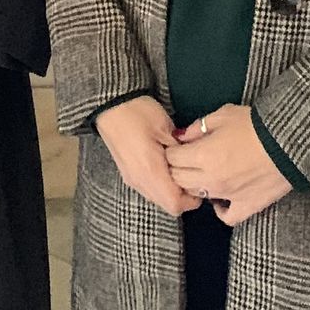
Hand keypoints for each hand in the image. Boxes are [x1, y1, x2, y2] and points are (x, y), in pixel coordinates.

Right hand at [94, 94, 195, 218]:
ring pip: (158, 198)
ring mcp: (131, 179)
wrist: (109, 104)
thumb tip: (193, 164)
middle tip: (192, 173)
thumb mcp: (165, 127)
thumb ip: (181, 151)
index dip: (192, 199)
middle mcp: (140, 182)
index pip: (175, 204)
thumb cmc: (138, 112)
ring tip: (179, 168)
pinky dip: (161, 185)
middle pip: (167, 205)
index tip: (200, 181)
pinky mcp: (128, 174)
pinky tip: (164, 165)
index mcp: (150, 172)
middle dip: (183, 196)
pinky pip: (149, 189)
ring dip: (171, 190)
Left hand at [164, 103, 291, 228]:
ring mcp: (228, 196)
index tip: (179, 146)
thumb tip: (181, 136)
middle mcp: (211, 180)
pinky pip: (227, 216)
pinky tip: (221, 198)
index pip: (172, 159)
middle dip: (178, 168)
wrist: (288, 141)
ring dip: (196, 185)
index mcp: (202, 156)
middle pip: (179, 179)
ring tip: (203, 173)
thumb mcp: (223, 115)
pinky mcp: (247, 206)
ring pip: (198, 196)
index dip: (172, 150)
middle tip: (188, 159)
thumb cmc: (254, 124)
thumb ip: (198, 127)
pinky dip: (220, 210)